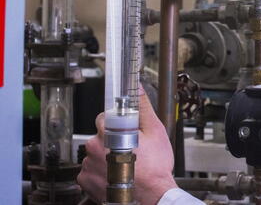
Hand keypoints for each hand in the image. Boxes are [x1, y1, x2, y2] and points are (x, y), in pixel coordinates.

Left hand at [77, 88, 176, 204]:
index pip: (103, 117)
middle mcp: (93, 148)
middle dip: (112, 140)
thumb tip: (136, 88)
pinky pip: (89, 170)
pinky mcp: (84, 181)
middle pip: (99, 136)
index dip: (116, 123)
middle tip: (130, 150)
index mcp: (108, 132)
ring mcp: (87, 165)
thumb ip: (142, 107)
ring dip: (105, 156)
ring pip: (94, 153)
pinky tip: (115, 175)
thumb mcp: (155, 131)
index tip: (126, 131)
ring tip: (124, 165)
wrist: (151, 198)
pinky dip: (100, 171)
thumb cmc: (154, 168)